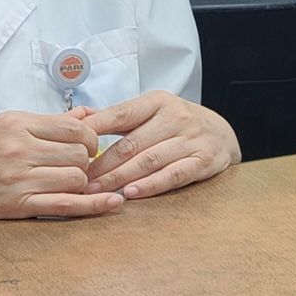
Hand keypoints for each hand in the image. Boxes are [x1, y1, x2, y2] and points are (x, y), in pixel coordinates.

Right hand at [0, 109, 116, 231]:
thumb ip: (47, 122)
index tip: (88, 145)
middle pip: (80, 152)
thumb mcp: (4, 126)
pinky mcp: (17, 205)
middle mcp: (18, 148)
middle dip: (87, 160)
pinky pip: (65, 205)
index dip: (90, 137)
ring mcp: (18, 178)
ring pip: (76, 177)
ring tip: (68, 181)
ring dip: (80, 181)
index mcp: (16, 123)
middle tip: (78, 165)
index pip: (73, 127)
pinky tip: (112, 203)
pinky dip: (93, 205)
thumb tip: (87, 115)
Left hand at [75, 90, 240, 200]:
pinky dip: (151, 185)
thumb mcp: (151, 110)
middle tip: (79, 180)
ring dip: (120, 178)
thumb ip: (115, 116)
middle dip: (102, 164)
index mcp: (157, 101)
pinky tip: (131, 194)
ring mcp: (191, 139)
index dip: (95, 130)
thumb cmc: (177, 123)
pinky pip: (174, 175)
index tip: (73, 147)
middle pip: (132, 143)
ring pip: (149, 160)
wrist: (222, 133)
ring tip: (96, 191)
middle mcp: (175, 117)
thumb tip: (76, 117)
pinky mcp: (204, 161)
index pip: (121, 114)